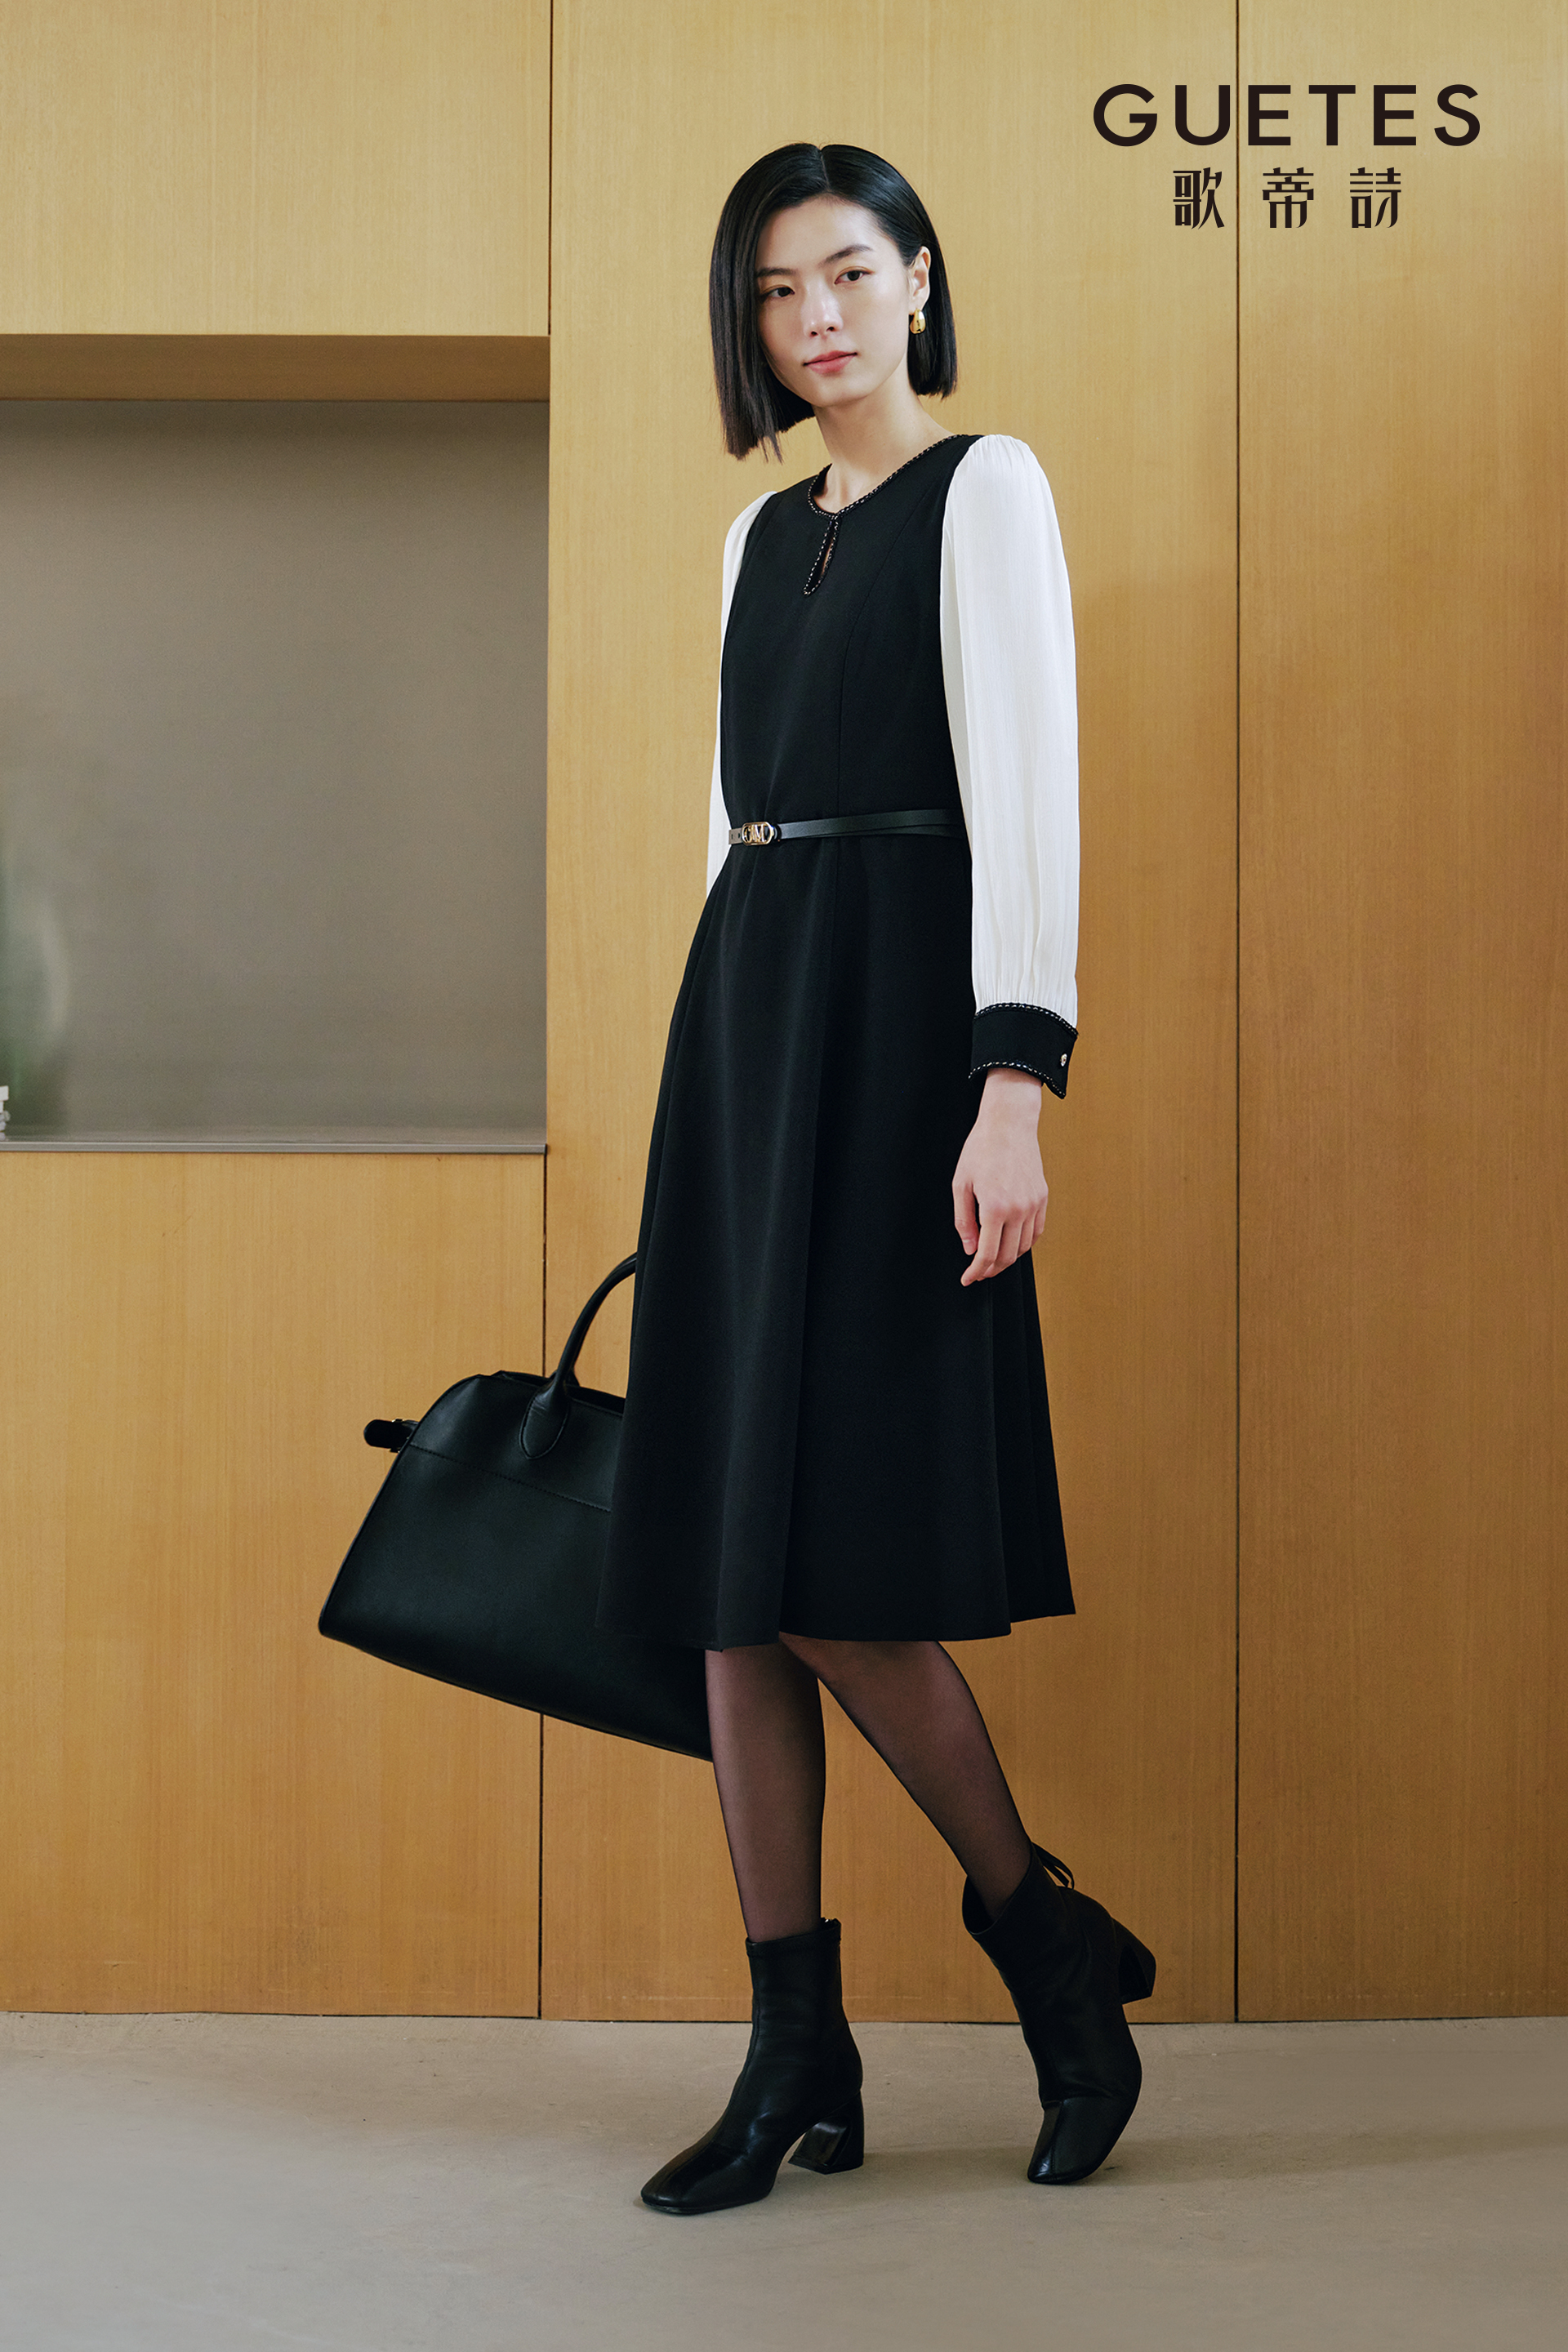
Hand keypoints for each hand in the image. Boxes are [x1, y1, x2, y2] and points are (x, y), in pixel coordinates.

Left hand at [952, 1069, 1047, 1286]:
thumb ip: (963, 1221)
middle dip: (991, 1270)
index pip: (987, 1254)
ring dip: (1008, 1259)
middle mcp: (1018, 1209)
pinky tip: (1012, 1244)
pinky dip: (1024, 1244)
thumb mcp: (960, 1184)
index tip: (968, 1279)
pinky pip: (1036, 1231)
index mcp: (995, 1207)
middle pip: (1008, 1256)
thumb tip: (970, 1249)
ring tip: (993, 1260)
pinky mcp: (1042, 1197)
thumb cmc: (980, 1149)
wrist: (1009, 1124)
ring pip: (1024, 1247)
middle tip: (978, 1273)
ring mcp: (1033, 1204)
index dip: (976, 1271)